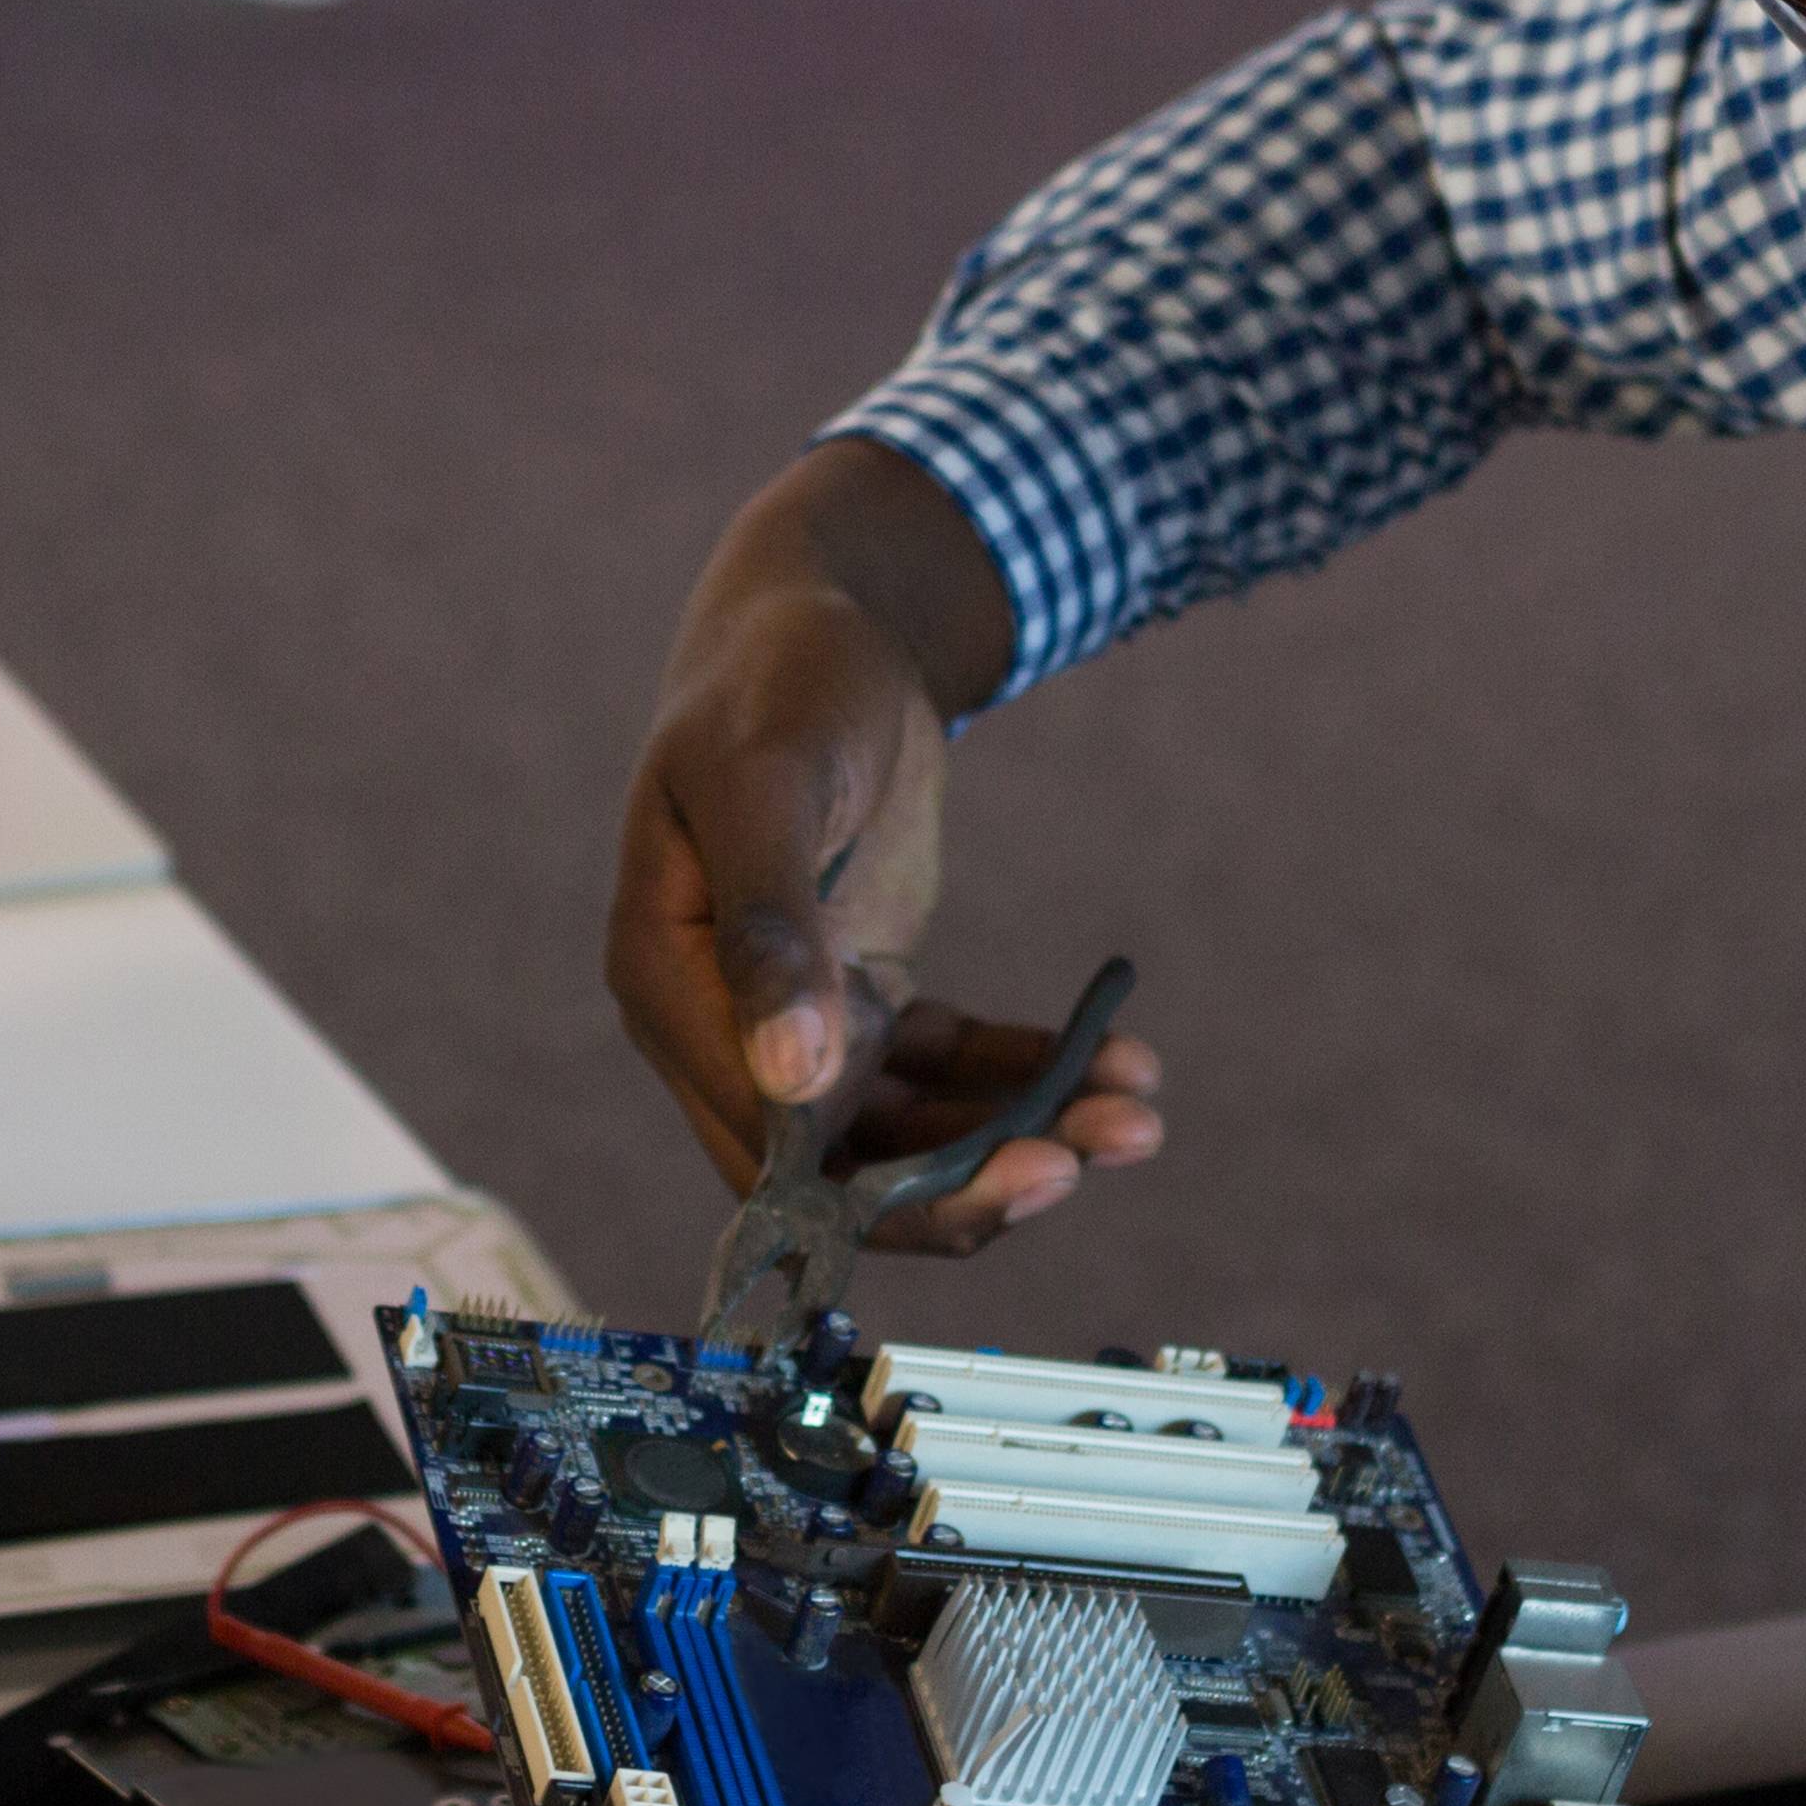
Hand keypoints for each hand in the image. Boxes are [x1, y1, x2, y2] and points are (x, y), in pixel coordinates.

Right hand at [609, 448, 1165, 1255]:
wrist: (829, 616)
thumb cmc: (780, 681)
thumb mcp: (768, 788)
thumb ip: (771, 933)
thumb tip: (792, 1080)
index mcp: (668, 986)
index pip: (770, 1149)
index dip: (893, 1190)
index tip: (1028, 1169)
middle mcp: (723, 1025)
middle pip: (845, 1168)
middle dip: (974, 1180)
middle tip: (1093, 1154)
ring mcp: (800, 1015)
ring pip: (909, 1133)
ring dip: (1019, 1135)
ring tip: (1137, 1114)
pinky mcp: (866, 994)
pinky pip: (948, 1074)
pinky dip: (1028, 1077)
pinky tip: (1120, 1060)